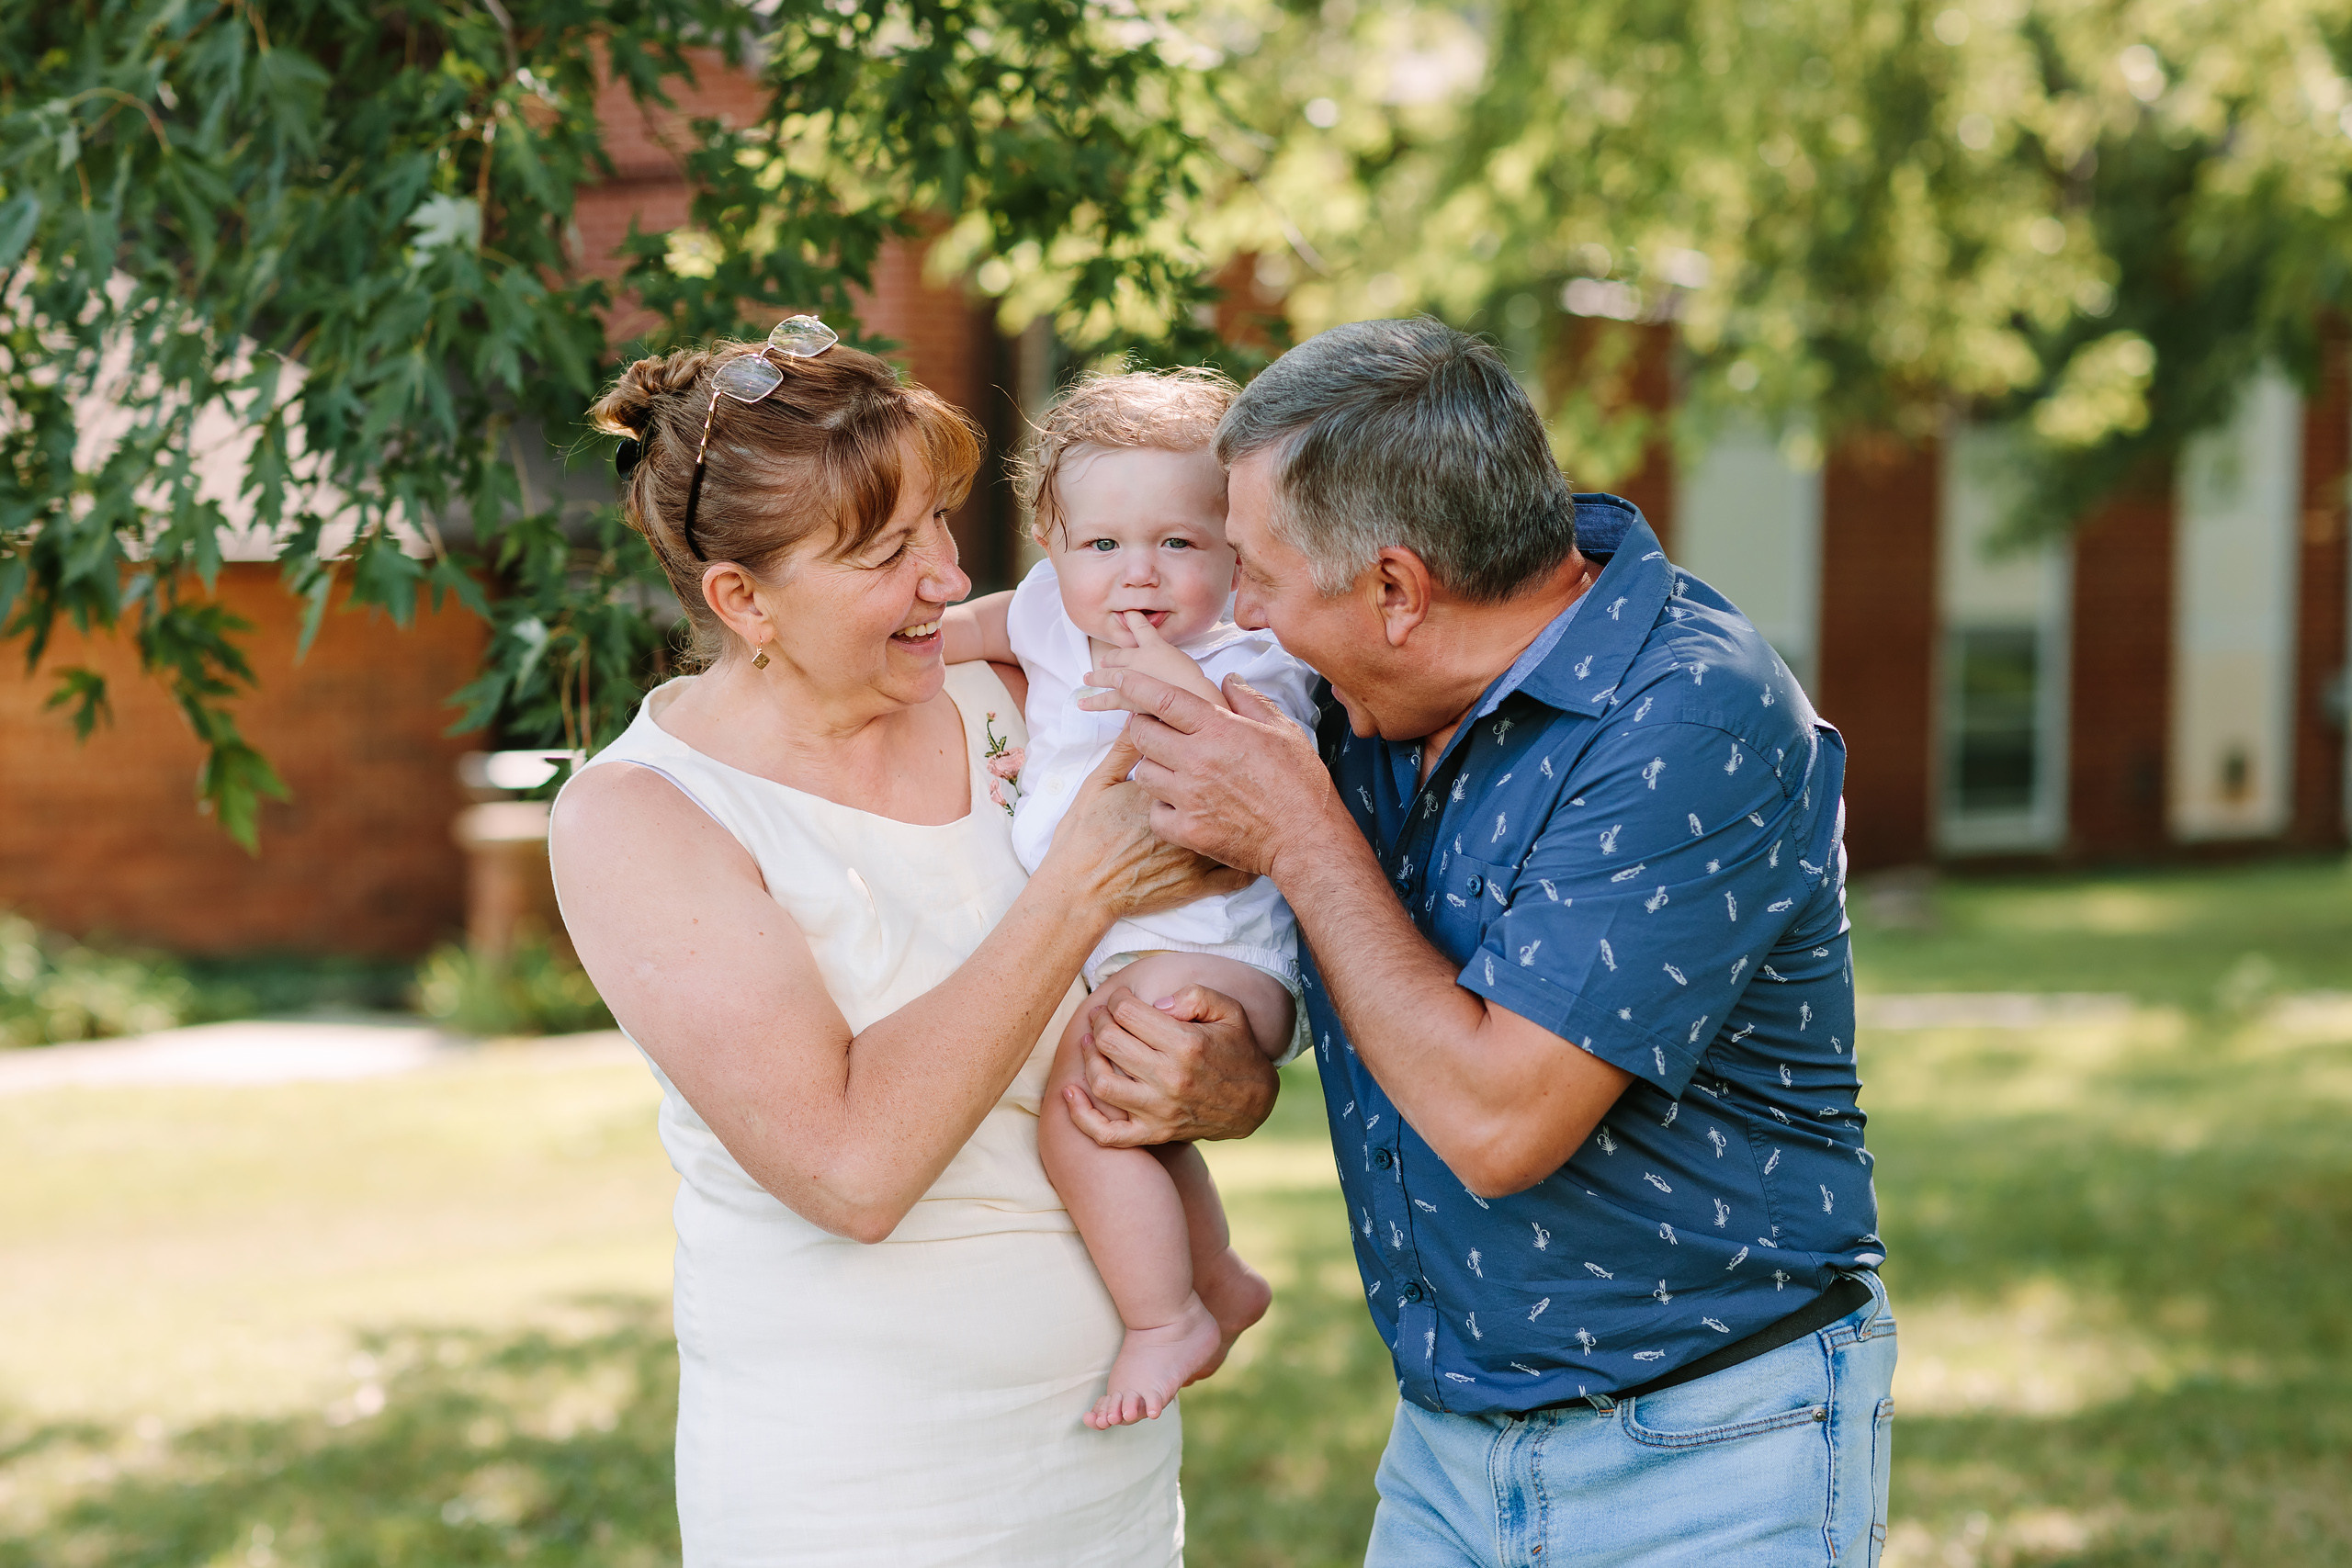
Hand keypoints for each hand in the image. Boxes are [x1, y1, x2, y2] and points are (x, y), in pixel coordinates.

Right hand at [1043, 727, 1251, 922]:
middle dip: (1232, 778)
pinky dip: (1247, 861)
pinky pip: (1240, 873)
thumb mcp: (1099, 783)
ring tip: (1246, 807)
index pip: (1199, 757)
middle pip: (1225, 788)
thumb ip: (1124, 749)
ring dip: (1245, 816)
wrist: (1082, 890)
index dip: (1209, 751)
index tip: (1210, 748)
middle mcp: (1190, 816)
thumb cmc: (1084, 836)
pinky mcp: (1201, 883)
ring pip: (1240, 829)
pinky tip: (1246, 849)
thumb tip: (1140, 716)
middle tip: (1232, 775)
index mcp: (1169, 786)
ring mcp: (1199, 853)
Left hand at [1064, 982, 1278, 1146]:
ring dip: (1088, 1056)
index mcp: (1186, 1045)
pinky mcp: (1153, 1133)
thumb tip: (1154, 1005)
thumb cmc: (1237, 1049)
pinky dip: (1081, 1116)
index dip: (1118, 999)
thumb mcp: (1230, 1010)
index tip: (1121, 998)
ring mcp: (1159, 1111)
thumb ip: (1194, 996)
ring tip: (1091, 1041)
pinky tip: (1070, 1091)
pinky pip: (1106, 1134)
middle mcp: (1169, 1080)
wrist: (1253, 1103)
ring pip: (1101, 1082)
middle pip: (1110, 1042)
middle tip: (1103, 1014)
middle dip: (1100, 1020)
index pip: (1128, 1014)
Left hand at [1076, 666, 1342, 880]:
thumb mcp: (1283, 731)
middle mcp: (1197, 759)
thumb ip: (1249, 701)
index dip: (1135, 685)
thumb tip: (1227, 680)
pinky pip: (1154, 813)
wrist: (1306, 839)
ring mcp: (1189, 797)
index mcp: (1219, 730)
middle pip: (1142, 734)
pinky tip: (1181, 807)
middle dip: (1143, 727)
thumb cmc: (1300, 783)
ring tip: (1174, 772)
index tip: (1119, 679)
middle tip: (1157, 732)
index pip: (1163, 699)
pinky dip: (1163, 809)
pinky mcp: (1188, 830)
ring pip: (1143, 773)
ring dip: (1153, 768)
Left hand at [1090, 612, 1226, 708]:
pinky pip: (1107, 700)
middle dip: (1110, 658)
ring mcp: (1131, 678)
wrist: (1193, 697)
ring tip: (1086, 679)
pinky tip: (1083, 704)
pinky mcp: (1128, 698)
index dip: (1133, 619)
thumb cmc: (1196, 681)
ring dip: (1096, 677)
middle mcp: (1139, 659)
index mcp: (1155, 645)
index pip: (1140, 627)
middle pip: (1118, 655)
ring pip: (1107, 676)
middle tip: (1102, 662)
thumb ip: (1173, 659)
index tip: (1127, 614)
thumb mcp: (1186, 661)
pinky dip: (1095, 702)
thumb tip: (1170, 663)